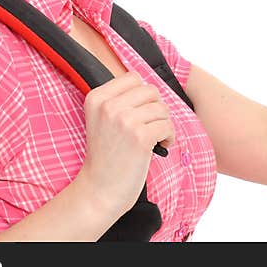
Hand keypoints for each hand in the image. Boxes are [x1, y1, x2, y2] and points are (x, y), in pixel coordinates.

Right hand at [78, 71, 174, 217]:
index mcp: (96, 98)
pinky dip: (169, 136)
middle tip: (151, 126)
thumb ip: (118, 100)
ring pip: (162, 108)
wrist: (99, 189)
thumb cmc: (106, 155)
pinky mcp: (140, 137)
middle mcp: (108, 106)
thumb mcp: (100, 119)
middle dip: (156, 108)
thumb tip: (150, 88)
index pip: (132, 78)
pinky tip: (161, 146)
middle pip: (150, 90)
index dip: (142, 95)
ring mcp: (124, 120)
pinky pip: (168, 126)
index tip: (141, 112)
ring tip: (155, 137)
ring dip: (164, 123)